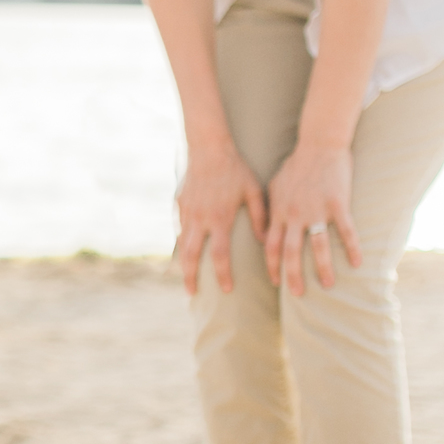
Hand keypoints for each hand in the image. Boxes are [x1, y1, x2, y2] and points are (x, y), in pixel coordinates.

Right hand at [174, 142, 267, 296]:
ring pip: (181, 244)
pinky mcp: (179, 204)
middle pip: (190, 255)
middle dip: (190, 277)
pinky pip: (179, 228)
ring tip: (184, 278)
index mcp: (220, 218)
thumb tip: (264, 241)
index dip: (222, 274)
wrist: (208, 148)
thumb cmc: (236, 169)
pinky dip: (181, 242)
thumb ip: (260, 217)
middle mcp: (200, 218)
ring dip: (182, 264)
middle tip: (192, 294)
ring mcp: (186, 212)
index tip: (227, 290)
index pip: (219, 254)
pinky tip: (184, 251)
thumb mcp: (254, 190)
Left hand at [263, 143, 362, 295]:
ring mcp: (317, 210)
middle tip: (297, 295)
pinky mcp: (338, 204)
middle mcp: (295, 215)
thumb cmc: (296, 166)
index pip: (270, 245)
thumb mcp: (274, 186)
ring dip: (322, 268)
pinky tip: (357, 263)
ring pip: (317, 246)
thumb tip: (262, 228)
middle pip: (290, 252)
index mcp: (279, 212)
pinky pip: (346, 231)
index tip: (275, 283)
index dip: (271, 266)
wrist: (319, 144)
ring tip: (328, 285)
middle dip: (292, 276)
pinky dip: (352, 248)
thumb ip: (269, 209)